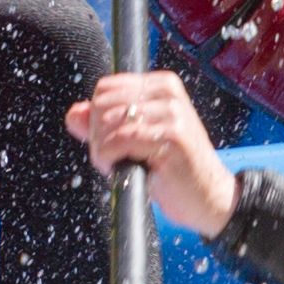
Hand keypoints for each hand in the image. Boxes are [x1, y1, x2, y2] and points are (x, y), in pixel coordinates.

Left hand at [70, 70, 240, 239]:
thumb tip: (74, 114)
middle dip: (95, 134)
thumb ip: (104, 125)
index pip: (105, 88)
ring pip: (109, 121)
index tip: (106, 140)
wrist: (210, 197)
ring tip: (114, 163)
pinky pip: (120, 139)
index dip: (95, 117)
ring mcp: (172, 113)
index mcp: (161, 86)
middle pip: (103, 103)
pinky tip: (118, 168)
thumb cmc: (173, 169)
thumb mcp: (137, 140)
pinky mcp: (171, 136)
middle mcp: (168, 93)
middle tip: (109, 156)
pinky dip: (109, 156)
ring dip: (101, 149)